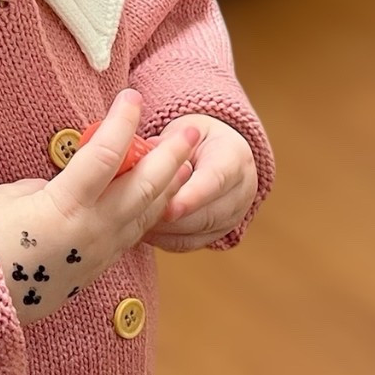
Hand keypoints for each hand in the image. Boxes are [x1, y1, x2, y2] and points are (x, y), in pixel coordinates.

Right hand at [0, 90, 197, 326]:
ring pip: (148, 213)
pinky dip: (152, 212)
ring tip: (188, 162)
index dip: (122, 122)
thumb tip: (69, 180)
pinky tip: (161, 199)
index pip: (105, 155)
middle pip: (144, 185)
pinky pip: (135, 235)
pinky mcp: (100, 267)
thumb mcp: (10, 197)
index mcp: (65, 206)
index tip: (131, 96)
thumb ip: (48, 183)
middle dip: (171, 154)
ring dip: (172, 185)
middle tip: (190, 130)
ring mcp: (100, 251)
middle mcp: (92, 229)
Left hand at [141, 114, 257, 251]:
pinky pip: (186, 244)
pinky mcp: (216, 234)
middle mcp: (241, 190)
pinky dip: (162, 240)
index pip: (217, 180)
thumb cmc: (194, 138)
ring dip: (163, 231)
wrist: (216, 152)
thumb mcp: (183, 130)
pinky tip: (140, 230)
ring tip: (132, 222)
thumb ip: (167, 145)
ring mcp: (232, 216)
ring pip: (195, 233)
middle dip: (171, 219)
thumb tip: (141, 160)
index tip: (169, 208)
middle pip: (206, 214)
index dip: (193, 197)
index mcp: (234, 157)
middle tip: (136, 217)